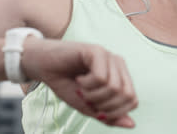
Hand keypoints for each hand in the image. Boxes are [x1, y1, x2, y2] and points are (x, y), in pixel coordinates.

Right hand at [20, 37, 137, 127]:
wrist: (44, 67)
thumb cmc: (66, 84)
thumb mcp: (88, 106)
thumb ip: (109, 116)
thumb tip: (132, 125)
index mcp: (121, 76)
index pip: (133, 101)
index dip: (114, 112)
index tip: (95, 109)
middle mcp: (118, 63)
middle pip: (127, 95)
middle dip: (104, 105)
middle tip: (87, 98)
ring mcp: (108, 56)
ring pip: (114, 87)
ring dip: (93, 95)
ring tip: (81, 88)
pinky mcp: (96, 51)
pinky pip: (101, 77)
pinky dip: (87, 85)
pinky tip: (78, 78)